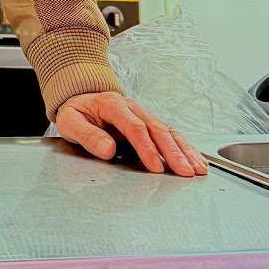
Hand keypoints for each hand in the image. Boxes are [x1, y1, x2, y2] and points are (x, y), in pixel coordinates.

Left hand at [55, 91, 207, 176]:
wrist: (80, 96)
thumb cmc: (76, 112)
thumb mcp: (70, 122)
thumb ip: (88, 136)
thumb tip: (108, 149)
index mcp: (112, 105)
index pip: (134, 127)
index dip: (146, 148)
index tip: (156, 167)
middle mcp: (132, 107)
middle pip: (157, 129)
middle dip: (173, 152)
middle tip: (185, 172)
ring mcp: (143, 113)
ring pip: (168, 131)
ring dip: (184, 150)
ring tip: (198, 169)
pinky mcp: (149, 122)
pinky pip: (170, 133)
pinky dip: (185, 147)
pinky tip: (196, 159)